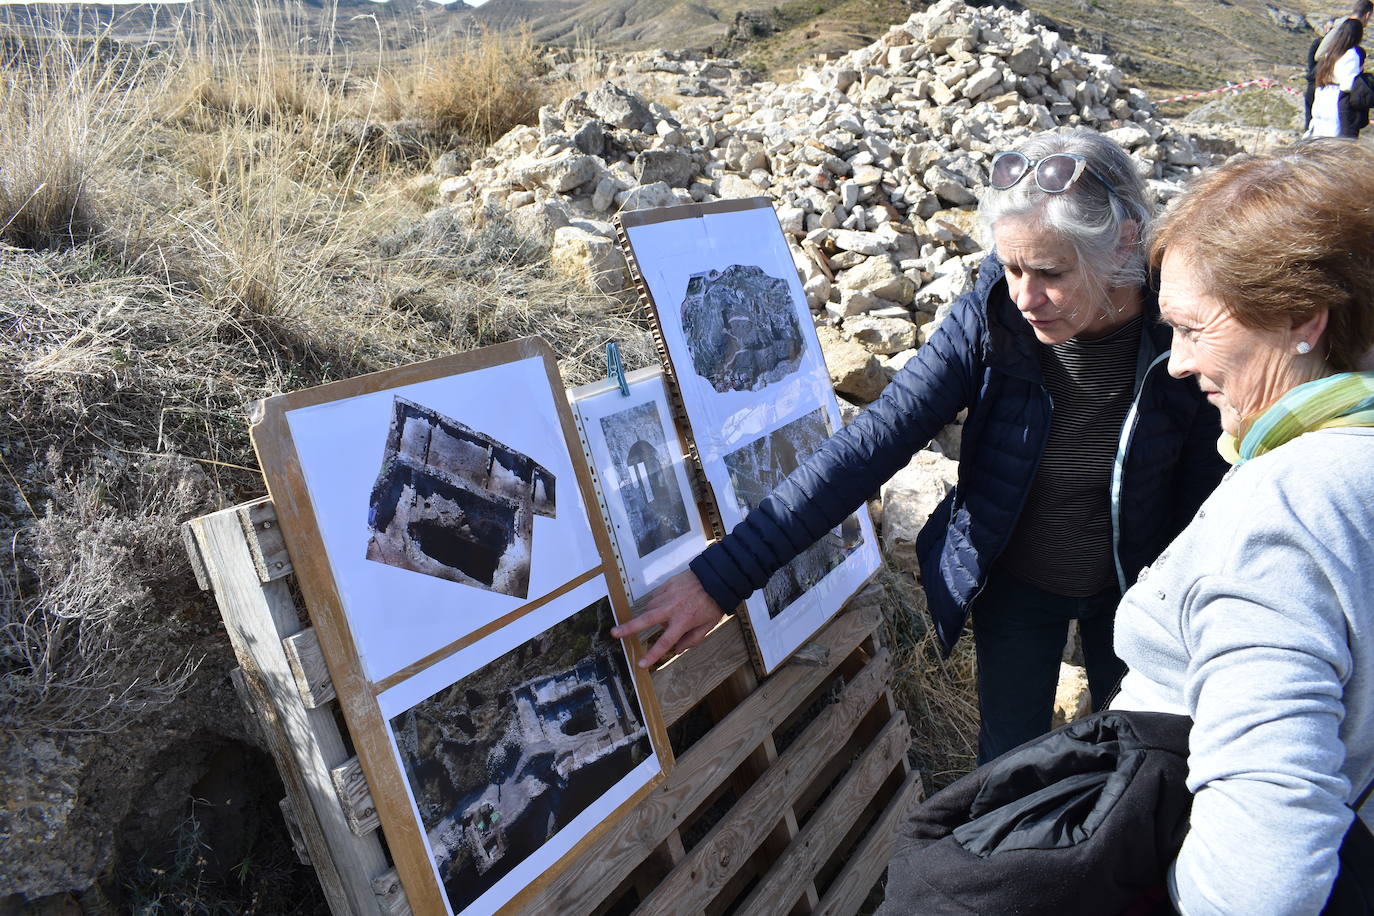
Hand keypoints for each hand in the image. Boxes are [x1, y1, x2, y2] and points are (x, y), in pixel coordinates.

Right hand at [610, 569, 724, 668]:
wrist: (717, 578)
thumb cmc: (713, 603)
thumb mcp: (709, 625)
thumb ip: (693, 639)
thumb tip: (677, 649)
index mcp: (683, 621)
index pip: (665, 642)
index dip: (652, 654)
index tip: (641, 664)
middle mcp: (672, 609)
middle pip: (645, 620)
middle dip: (628, 627)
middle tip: (614, 633)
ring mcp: (667, 595)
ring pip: (650, 608)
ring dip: (653, 614)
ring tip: (667, 613)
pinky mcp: (666, 584)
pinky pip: (655, 596)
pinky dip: (657, 602)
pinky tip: (667, 602)